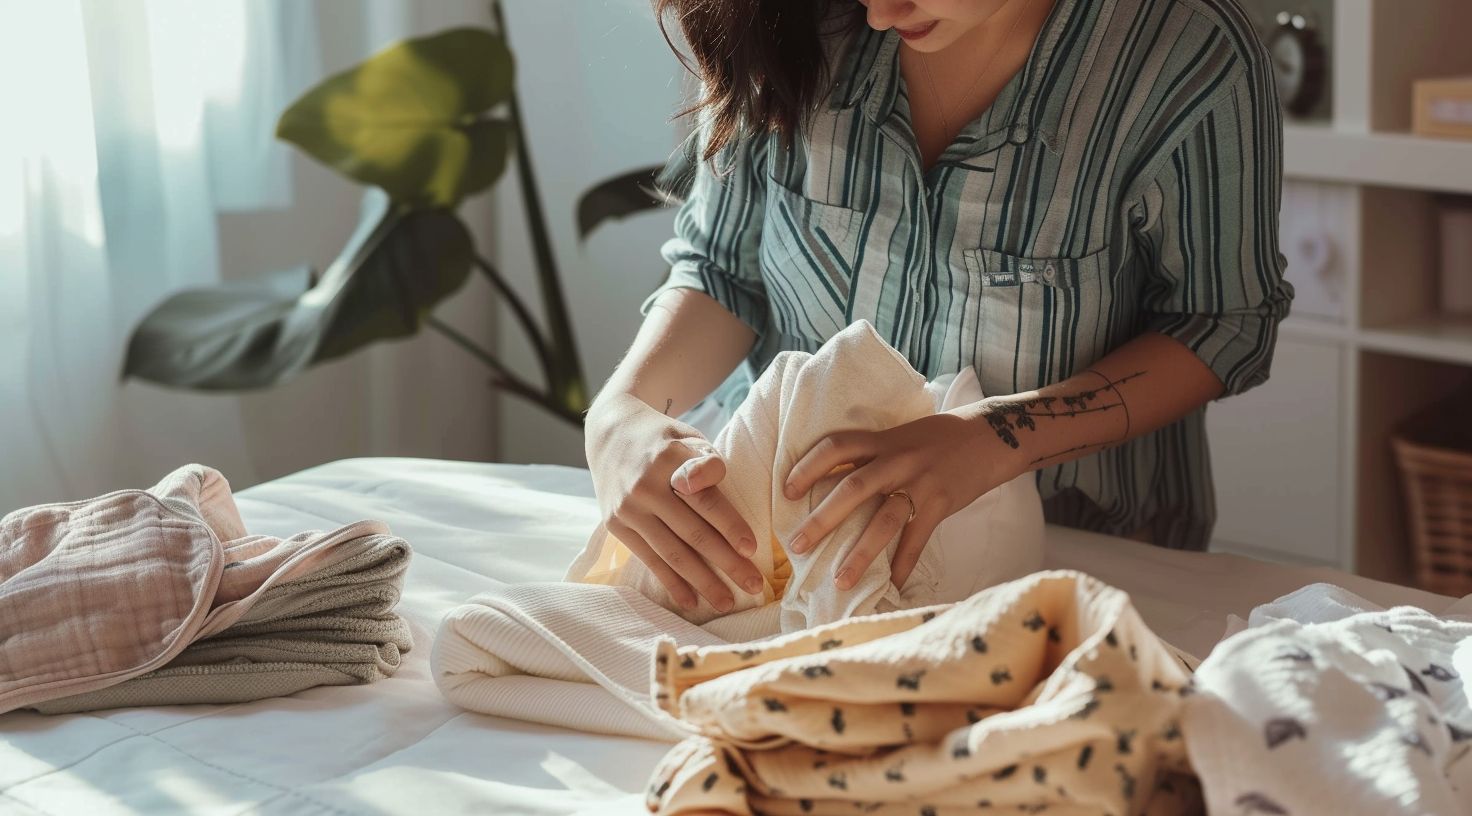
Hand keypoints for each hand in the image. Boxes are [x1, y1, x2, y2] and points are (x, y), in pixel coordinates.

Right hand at [585, 393, 762, 611]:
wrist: (610, 434)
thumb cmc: (664, 440)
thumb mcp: (688, 437)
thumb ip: (706, 461)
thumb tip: (715, 483)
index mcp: (669, 459)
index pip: (705, 499)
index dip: (730, 525)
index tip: (751, 548)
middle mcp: (645, 486)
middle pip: (693, 533)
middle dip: (727, 563)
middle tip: (754, 585)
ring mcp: (628, 508)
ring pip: (673, 553)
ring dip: (703, 582)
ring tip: (727, 601)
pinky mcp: (617, 526)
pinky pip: (650, 559)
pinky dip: (671, 583)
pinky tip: (691, 601)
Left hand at [782, 408, 1020, 589]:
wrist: (988, 437)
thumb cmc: (934, 439)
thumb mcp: (898, 437)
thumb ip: (868, 456)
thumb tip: (828, 483)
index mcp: (881, 440)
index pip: (836, 446)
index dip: (808, 465)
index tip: (786, 490)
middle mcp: (897, 459)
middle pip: (853, 487)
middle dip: (822, 519)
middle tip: (795, 545)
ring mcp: (920, 482)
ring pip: (884, 520)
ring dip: (860, 553)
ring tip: (839, 581)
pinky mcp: (941, 503)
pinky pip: (917, 539)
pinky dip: (902, 565)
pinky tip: (890, 585)